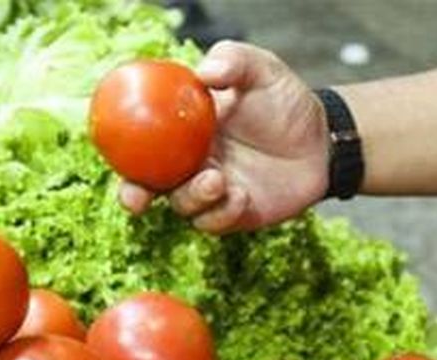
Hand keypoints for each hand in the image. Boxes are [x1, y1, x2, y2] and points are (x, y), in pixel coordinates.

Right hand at [118, 41, 329, 233]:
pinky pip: (215, 220)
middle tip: (138, 198)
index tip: (114, 156)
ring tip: (217, 180)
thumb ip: (233, 61)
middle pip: (150, 183)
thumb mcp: (262, 70)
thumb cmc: (286, 101)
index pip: (142, 143)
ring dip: (192, 197)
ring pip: (183, 205)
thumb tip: (203, 73)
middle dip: (136, 195)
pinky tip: (241, 195)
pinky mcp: (233, 214)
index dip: (123, 151)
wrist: (323, 140)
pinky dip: (222, 212)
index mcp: (184, 129)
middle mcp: (191, 162)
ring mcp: (212, 191)